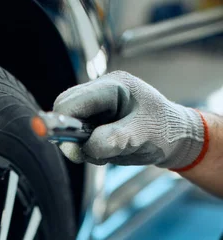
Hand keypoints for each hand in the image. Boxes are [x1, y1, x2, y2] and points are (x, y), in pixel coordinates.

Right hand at [53, 70, 204, 169]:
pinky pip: (79, 138)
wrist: (176, 138)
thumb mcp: (141, 136)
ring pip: (69, 127)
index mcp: (113, 87)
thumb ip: (113, 140)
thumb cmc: (164, 131)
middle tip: (90, 153)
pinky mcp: (96, 122)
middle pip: (65, 111)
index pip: (72, 101)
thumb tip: (85, 147)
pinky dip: (88, 150)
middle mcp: (101, 93)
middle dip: (72, 136)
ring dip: (82, 146)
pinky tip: (107, 151)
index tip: (68, 145)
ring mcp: (97, 108)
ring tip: (109, 152)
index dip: (64, 122)